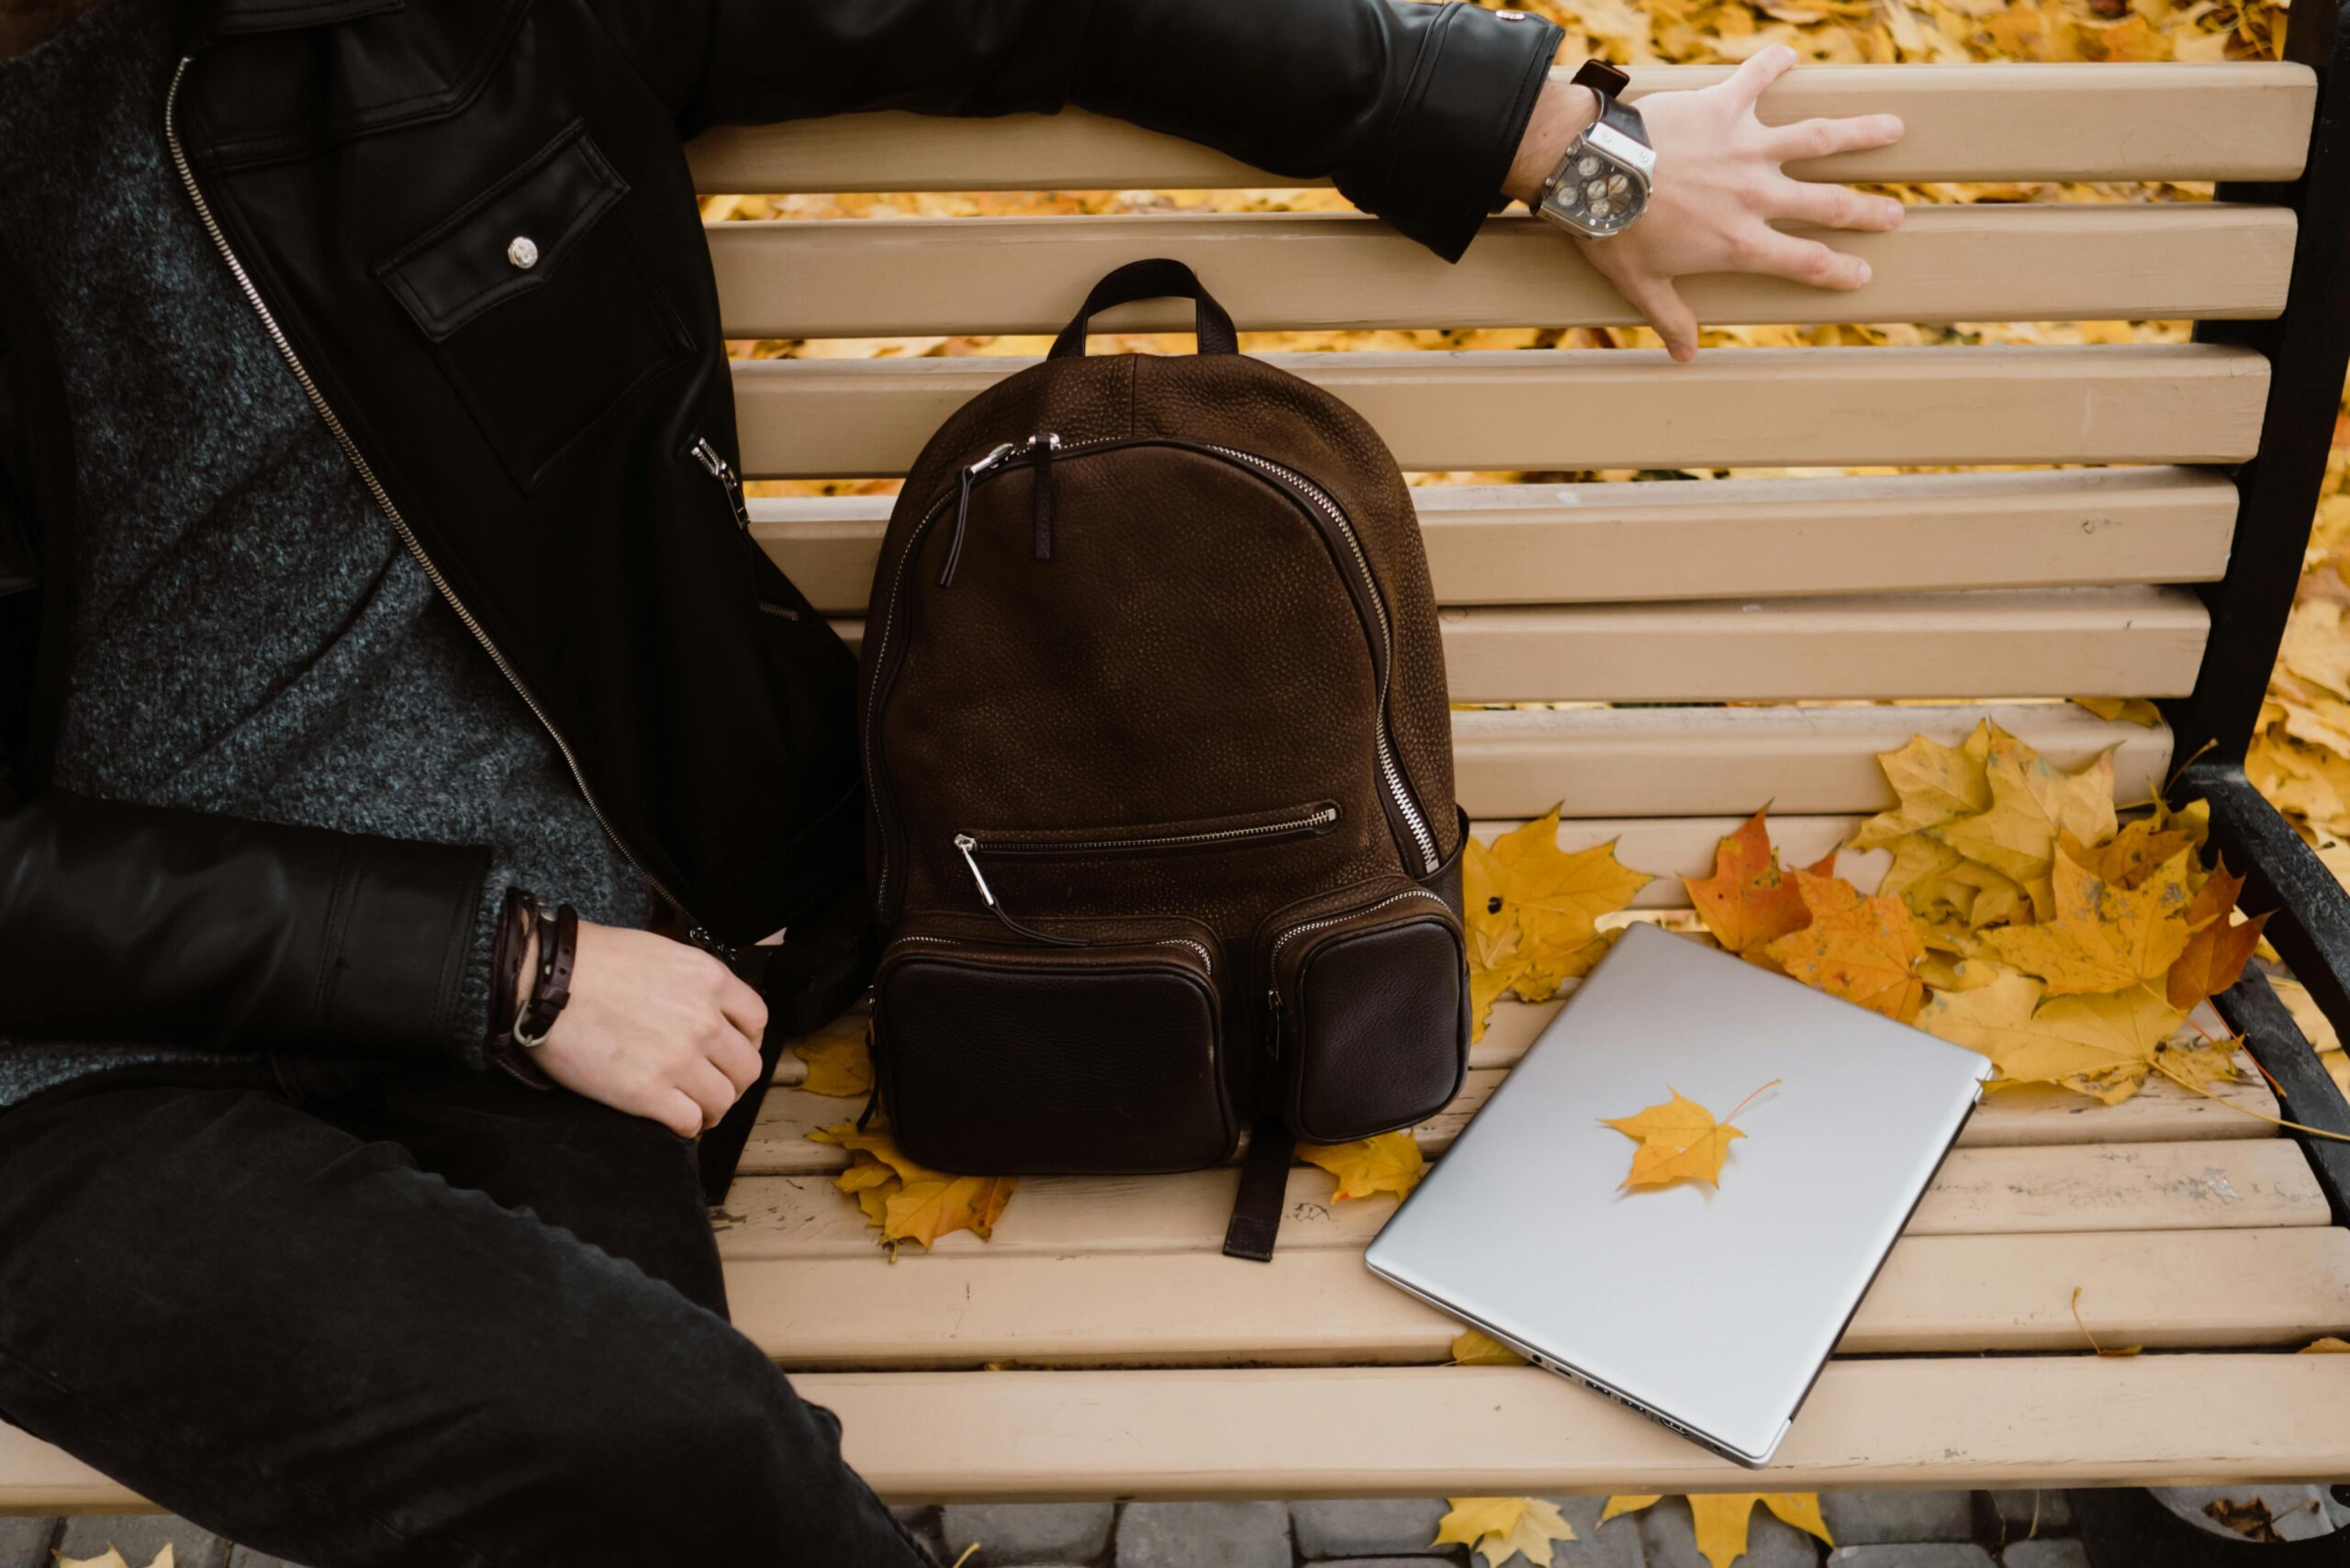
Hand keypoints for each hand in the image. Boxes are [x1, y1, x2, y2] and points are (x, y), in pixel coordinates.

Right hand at [524, 920, 767, 1137]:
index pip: (757, 1021)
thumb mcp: (661, 953)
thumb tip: (705, 1009)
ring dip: (712, 1109)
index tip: (732, 1051)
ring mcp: (678, 1059)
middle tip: (713, 1085)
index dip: (747, 1042)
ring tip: (695, 1108)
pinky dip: (687, 1127)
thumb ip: (692, 983)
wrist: (544, 980)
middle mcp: (703, 1020)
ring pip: (723, 1100)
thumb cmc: (591, 961)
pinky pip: (690, 1122)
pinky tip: (672, 1120)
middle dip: (733, 1081)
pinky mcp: (647, 1092)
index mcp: (709, 980)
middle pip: (747, 1067)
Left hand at [1503, 47, 1906, 362]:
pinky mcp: (1724, 107)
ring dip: (1860, 133)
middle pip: (1829, 204)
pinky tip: (1788, 55)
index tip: (1863, 273)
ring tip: (1894, 129)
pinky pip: (1756, 78)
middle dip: (1868, 211)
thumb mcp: (1641, 285)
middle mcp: (1757, 195)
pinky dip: (1772, 64)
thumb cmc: (1613, 233)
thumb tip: (1684, 356)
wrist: (1594, 172)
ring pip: (1819, 138)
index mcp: (1740, 243)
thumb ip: (1670, 318)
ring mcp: (1746, 148)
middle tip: (1895, 213)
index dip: (1839, 271)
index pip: (1805, 262)